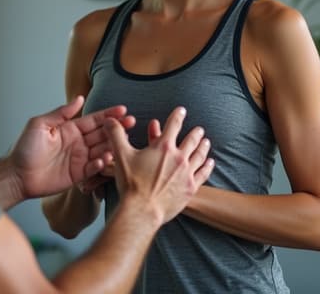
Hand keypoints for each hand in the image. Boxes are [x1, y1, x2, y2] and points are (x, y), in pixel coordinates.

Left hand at [9, 96, 134, 199]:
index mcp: (70, 129)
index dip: (108, 114)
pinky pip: (94, 168)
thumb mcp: (40, 125)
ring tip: (123, 141)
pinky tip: (106, 158)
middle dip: (117, 128)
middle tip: (132, 122)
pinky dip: (101, 164)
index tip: (123, 109)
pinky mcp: (78, 175)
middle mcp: (77, 143)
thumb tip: (79, 98)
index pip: (94, 120)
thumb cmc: (25, 148)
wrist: (17, 174)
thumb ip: (61, 113)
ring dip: (112, 145)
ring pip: (101, 150)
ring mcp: (79, 159)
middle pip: (102, 134)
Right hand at [104, 106, 213, 225]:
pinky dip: (208, 166)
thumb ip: (116, 135)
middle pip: (191, 140)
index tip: (181, 110)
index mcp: (163, 147)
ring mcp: (187, 173)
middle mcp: (178, 157)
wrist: (143, 209)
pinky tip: (210, 162)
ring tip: (206, 142)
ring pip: (200, 155)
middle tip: (199, 129)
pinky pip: (203, 173)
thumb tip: (109, 120)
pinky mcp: (190, 188)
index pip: (174, 125)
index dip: (178, 115)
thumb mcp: (121, 155)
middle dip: (195, 133)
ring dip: (203, 146)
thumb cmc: (131, 182)